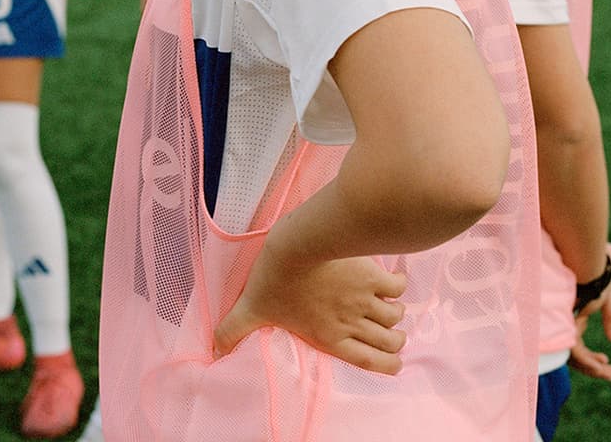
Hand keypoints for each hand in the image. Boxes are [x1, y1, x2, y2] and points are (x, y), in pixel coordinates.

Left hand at [213, 238, 405, 373]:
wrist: (295, 244)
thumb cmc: (273, 278)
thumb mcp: (252, 308)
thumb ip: (234, 331)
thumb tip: (212, 352)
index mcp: (330, 336)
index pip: (370, 363)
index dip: (388, 365)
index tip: (394, 361)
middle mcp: (352, 322)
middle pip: (391, 342)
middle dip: (395, 340)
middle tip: (390, 332)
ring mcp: (364, 299)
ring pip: (396, 316)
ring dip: (396, 313)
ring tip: (390, 306)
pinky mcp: (371, 274)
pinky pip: (397, 287)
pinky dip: (398, 285)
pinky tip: (391, 279)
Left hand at [571, 242, 610, 381]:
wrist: (586, 243)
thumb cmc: (596, 262)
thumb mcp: (606, 291)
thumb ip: (610, 313)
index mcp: (571, 309)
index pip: (575, 342)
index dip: (590, 359)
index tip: (608, 364)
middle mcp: (563, 314)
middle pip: (572, 349)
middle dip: (592, 366)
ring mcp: (562, 316)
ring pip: (572, 352)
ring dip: (591, 367)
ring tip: (609, 374)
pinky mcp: (567, 317)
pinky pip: (573, 347)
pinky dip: (587, 360)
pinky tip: (602, 366)